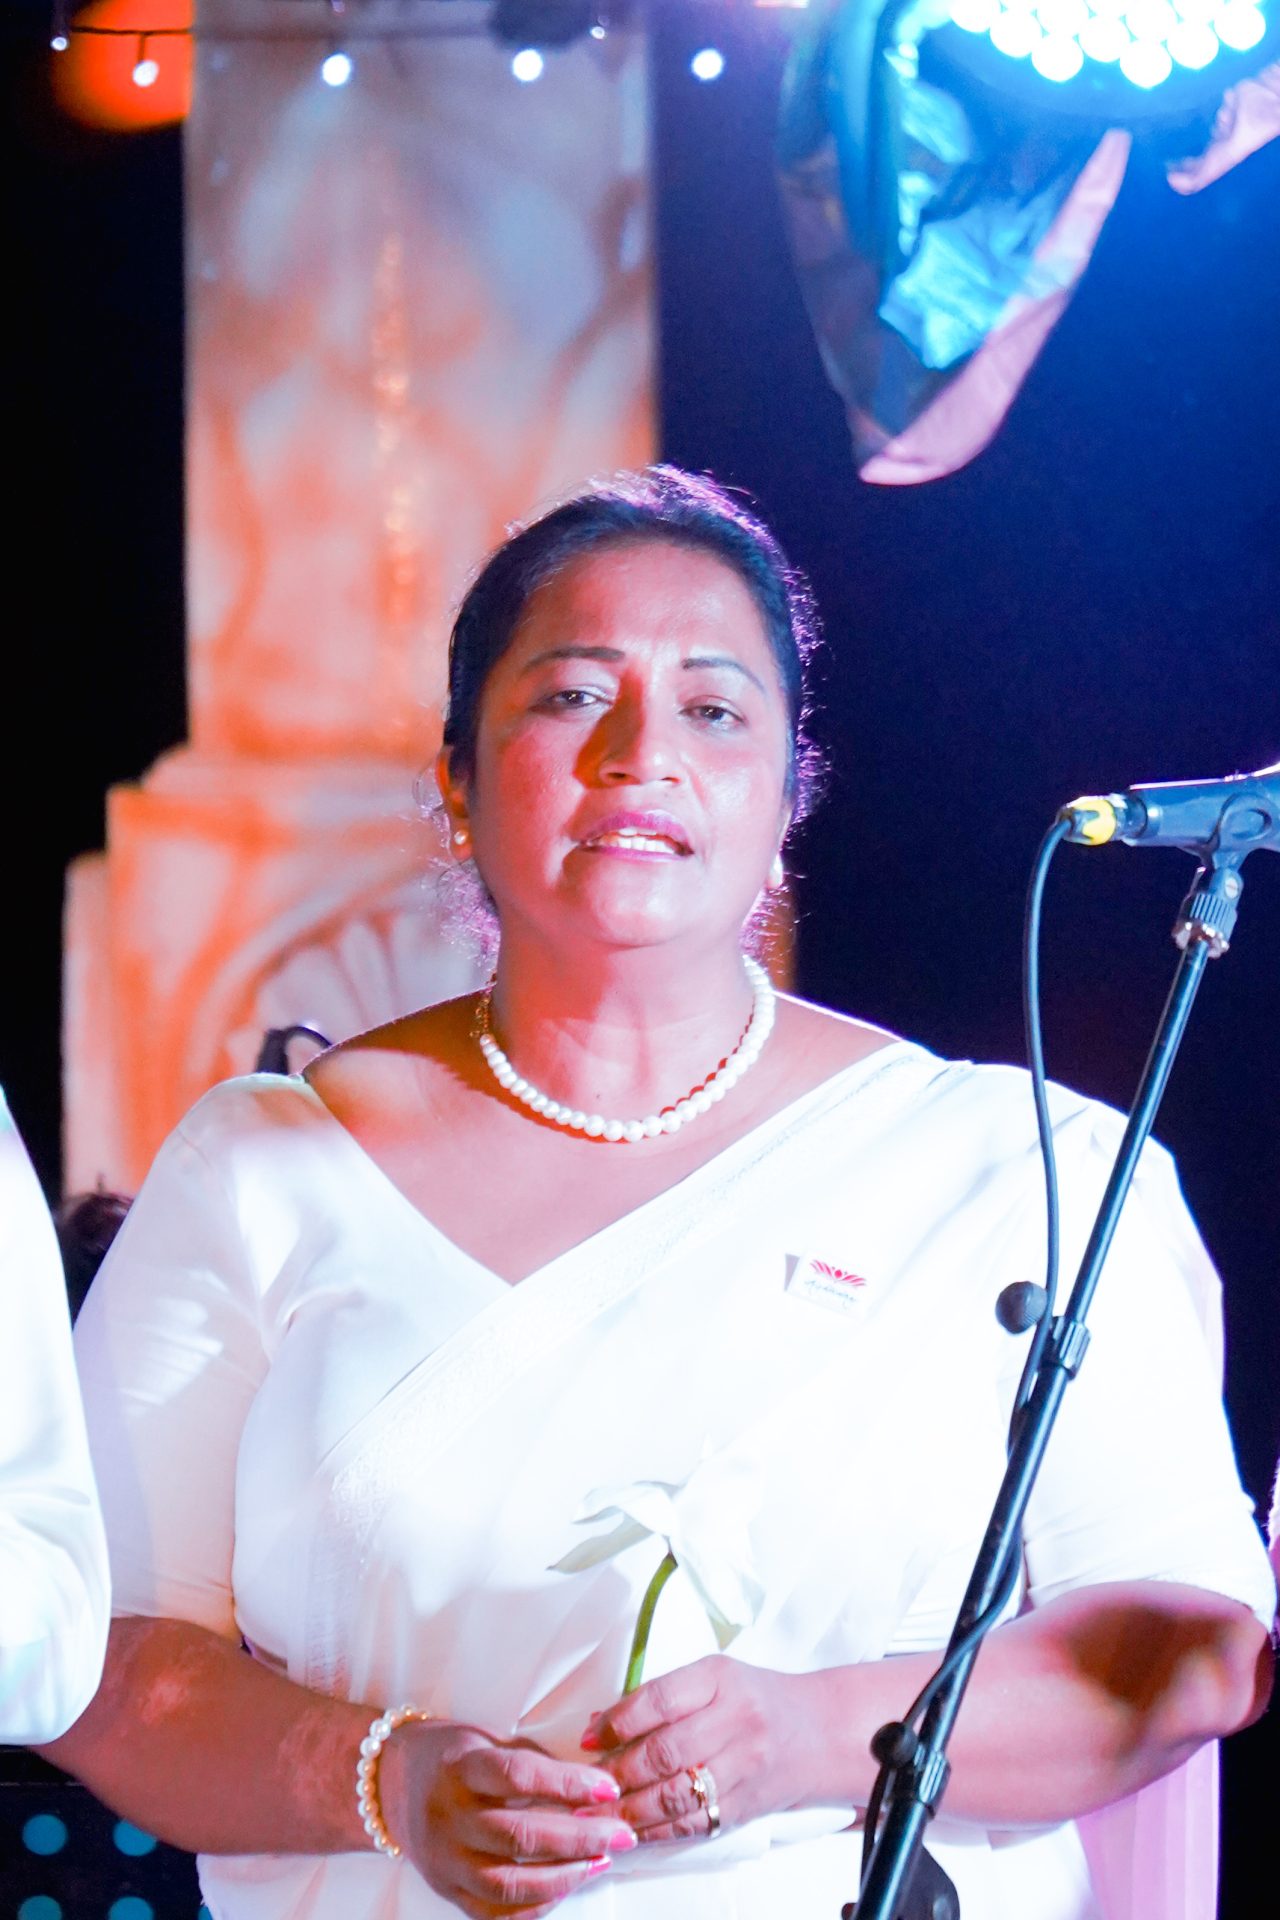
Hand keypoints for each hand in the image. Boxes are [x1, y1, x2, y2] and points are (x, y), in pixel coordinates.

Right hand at [379, 1719, 635, 1917]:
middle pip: (518, 1836)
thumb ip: (532, 1760)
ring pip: (507, 1884)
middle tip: (620, 1834)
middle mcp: (448, 1816)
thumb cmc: (449, 1754)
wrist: (389, 1782)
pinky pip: (493, 1913)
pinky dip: (534, 1906)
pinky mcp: (446, 1889)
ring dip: (563, 1878)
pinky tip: (565, 1887)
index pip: (518, 1776)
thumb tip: (589, 1784)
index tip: (607, 1788)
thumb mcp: (486, 1737)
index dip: (567, 1784)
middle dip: (579, 1839)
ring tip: (600, 1862)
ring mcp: (444, 1860)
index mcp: (460, 1767)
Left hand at [582, 1656, 818, 1844]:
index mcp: (720, 1678)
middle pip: (664, 1752)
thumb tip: (600, 1723)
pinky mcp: (745, 1806)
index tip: (590, 1738)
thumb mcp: (714, 1678)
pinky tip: (634, 1832)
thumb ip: (662, 1697)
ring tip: (600, 1816)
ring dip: (630, 1810)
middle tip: (588, 1786)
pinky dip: (658, 1832)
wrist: (819, 1731)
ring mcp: (743, 1767)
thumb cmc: (755, 1699)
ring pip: (676, 1795)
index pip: (660, 1699)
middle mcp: (734, 1720)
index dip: (618, 1721)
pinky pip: (694, 1824)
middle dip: (618, 1773)